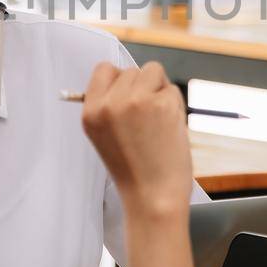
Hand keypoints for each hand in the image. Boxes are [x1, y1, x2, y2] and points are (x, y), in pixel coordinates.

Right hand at [80, 61, 193, 219]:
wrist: (153, 197)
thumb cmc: (134, 171)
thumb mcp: (105, 136)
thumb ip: (110, 106)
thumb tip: (126, 78)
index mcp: (91, 112)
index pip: (104, 69)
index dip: (120, 80)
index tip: (129, 98)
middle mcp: (110, 103)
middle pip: (131, 70)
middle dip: (143, 88)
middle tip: (146, 121)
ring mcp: (136, 101)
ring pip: (153, 71)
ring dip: (159, 90)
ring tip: (157, 121)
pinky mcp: (161, 103)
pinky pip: (172, 88)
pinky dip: (175, 104)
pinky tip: (169, 127)